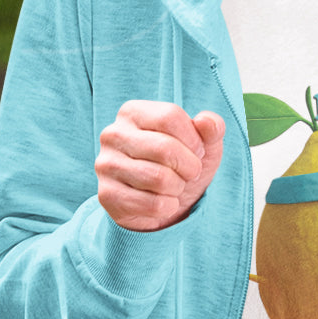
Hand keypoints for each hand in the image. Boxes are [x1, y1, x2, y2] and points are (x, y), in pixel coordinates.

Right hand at [95, 101, 225, 230]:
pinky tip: (163, 202)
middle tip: (190, 173)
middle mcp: (113, 134)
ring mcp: (106, 165)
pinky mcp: (107, 195)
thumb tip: (206, 122)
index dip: (194, 139)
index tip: (198, 151)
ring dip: (178, 187)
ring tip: (175, 186)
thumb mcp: (204, 142)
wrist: (163, 204)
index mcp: (132, 112)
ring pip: (159, 178)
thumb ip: (212, 127)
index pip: (170, 116)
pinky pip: (152, 204)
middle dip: (190, 166)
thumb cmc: (182, 163)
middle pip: (165, 148)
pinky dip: (168, 206)